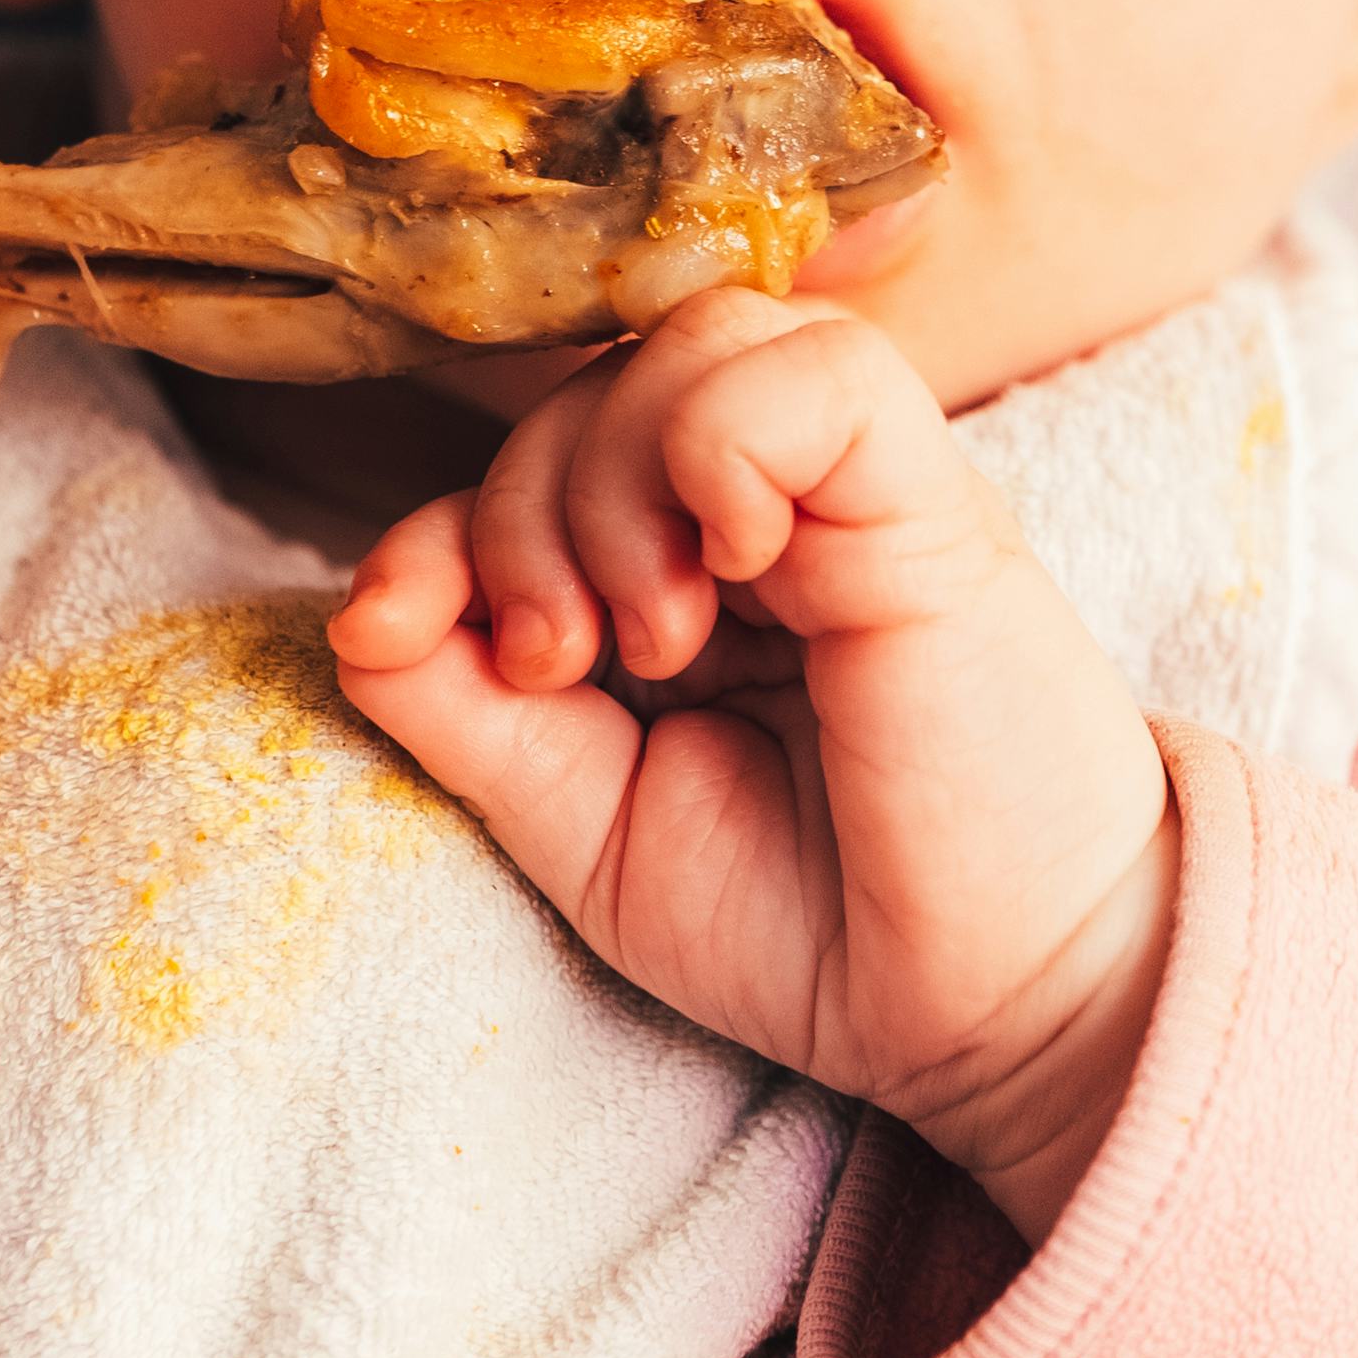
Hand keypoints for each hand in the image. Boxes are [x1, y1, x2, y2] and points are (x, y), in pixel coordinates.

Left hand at [328, 288, 1176, 1242]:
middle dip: (522, 517)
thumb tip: (360, 602)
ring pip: (692, 343)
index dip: (442, 521)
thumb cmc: (818, 923)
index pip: (535, 449)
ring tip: (658, 637)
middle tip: (573, 665)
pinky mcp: (935, 499)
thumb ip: (466, 708)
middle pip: (594, 382)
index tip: (413, 632)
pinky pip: (815, 372)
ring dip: (616, 481)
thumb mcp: (583, 824)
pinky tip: (742, 567)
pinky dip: (731, 448)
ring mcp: (857, 489)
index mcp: (694, 563)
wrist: (997, 1014)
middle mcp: (776, 503)